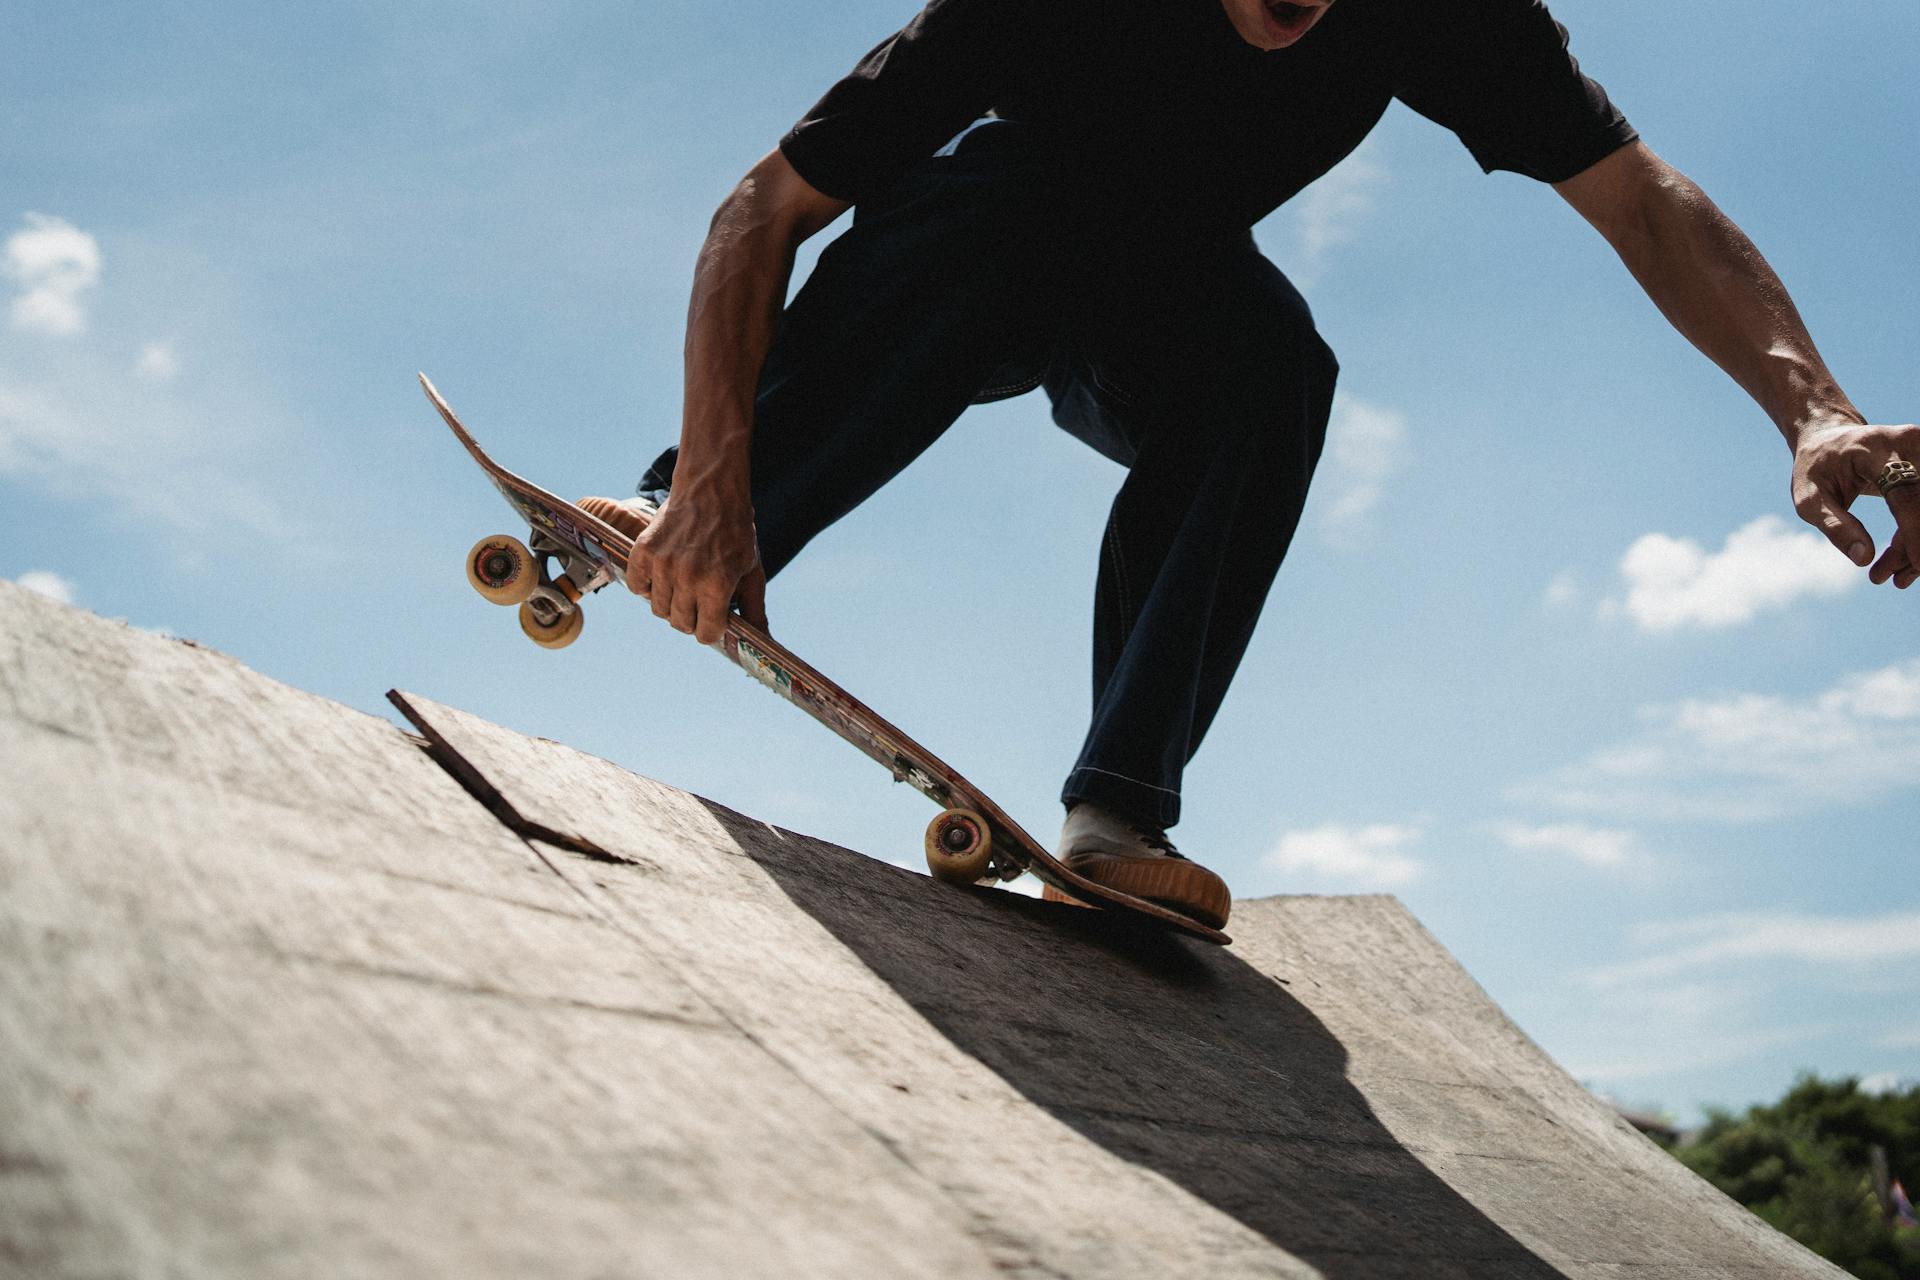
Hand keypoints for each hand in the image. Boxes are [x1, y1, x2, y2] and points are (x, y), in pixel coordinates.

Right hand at [625, 487, 768, 642]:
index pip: (706, 633)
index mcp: (718, 585)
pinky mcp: (644, 551)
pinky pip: (637, 587)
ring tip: (682, 584)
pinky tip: (662, 575)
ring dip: (670, 603)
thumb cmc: (736, 532)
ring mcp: (664, 564)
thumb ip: (754, 608)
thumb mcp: (752, 570)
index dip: (711, 629)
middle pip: (681, 624)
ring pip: (659, 610)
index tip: (713, 618)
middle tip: (698, 599)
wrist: (711, 491)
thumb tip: (762, 640)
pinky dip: (647, 586)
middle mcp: (688, 578)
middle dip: (692, 618)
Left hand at [1792, 420, 1919, 588]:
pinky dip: (1919, 535)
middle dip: (1913, 547)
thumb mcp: (1808, 498)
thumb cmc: (1816, 469)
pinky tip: (1906, 562)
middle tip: (1892, 580)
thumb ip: (1834, 525)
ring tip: (1895, 576)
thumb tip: (1863, 559)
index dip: (1916, 532)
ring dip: (1917, 545)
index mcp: (1875, 450)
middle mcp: (1908, 443)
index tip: (1918, 564)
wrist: (1830, 438)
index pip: (1906, 494)